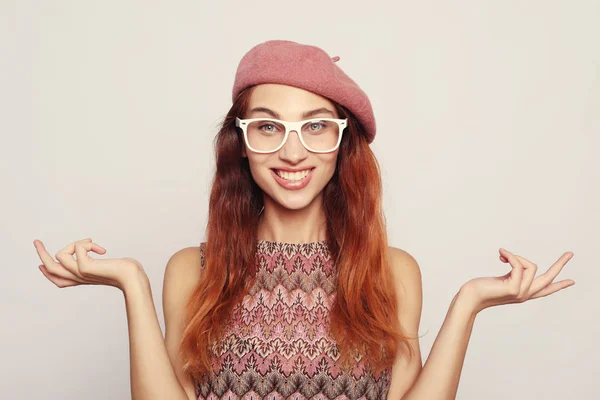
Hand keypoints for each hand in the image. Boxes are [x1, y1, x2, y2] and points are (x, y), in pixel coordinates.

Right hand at [34, 238, 145, 291]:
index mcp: (81, 279)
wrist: (133, 278)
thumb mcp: (106, 265)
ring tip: (93, 243)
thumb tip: (91, 250)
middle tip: (36, 241)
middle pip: (51, 268)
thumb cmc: (125, 271)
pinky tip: (101, 250)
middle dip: (41, 253)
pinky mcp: (85, 268)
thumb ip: (97, 261)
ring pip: (60, 255)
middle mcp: (78, 278)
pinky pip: (77, 248)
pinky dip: (87, 244)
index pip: (57, 278)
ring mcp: (80, 273)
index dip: (47, 271)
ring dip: (77, 243)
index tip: (40, 263)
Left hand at [459, 248, 574, 313]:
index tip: (572, 281)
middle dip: (560, 264)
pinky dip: (510, 256)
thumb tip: (518, 261)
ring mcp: (521, 292)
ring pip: (531, 266)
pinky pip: (518, 264)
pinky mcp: (513, 288)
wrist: (471, 296)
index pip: (546, 289)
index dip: (559, 284)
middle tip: (570, 253)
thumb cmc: (483, 287)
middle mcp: (525, 294)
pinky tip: (500, 253)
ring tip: (502, 254)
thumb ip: (514, 273)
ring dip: (516, 256)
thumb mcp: (504, 278)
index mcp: (524, 292)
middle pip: (549, 278)